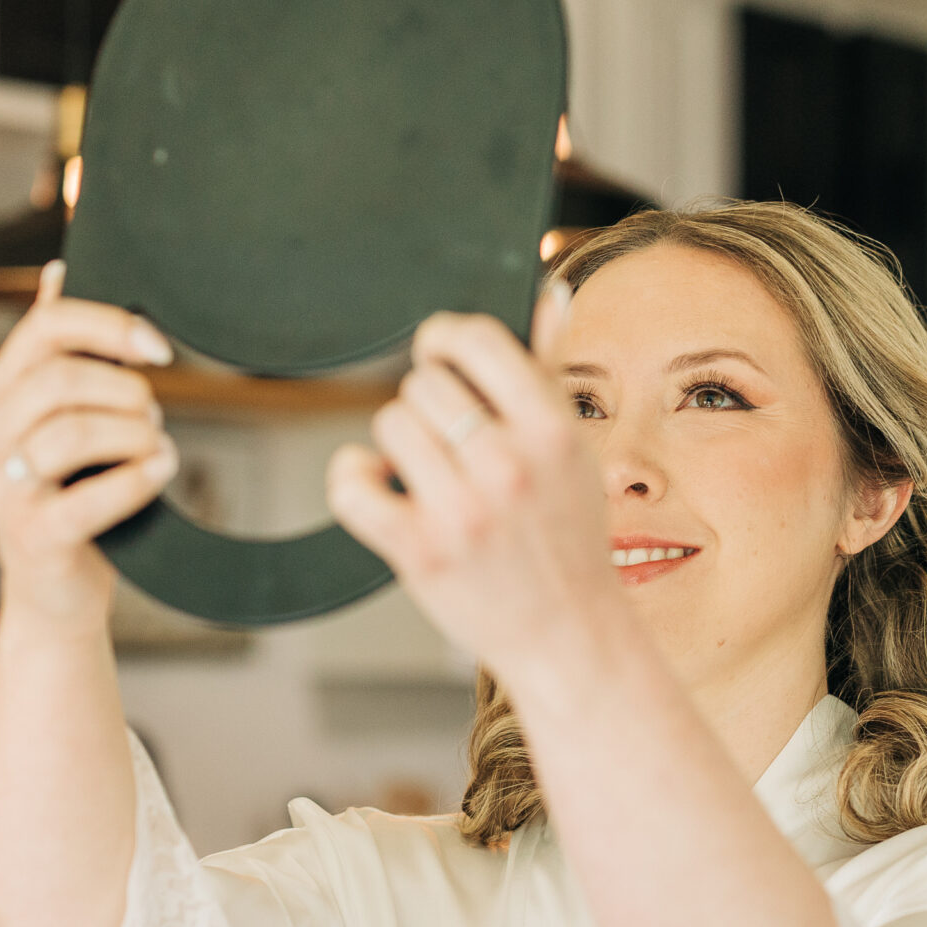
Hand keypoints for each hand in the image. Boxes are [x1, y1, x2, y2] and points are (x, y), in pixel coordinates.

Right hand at [0, 260, 179, 631]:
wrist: (59, 593)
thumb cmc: (74, 495)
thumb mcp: (66, 416)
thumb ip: (60, 348)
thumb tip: (57, 268)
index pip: (46, 328)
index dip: (110, 326)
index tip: (159, 347)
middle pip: (62, 378)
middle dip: (126, 392)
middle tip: (153, 417)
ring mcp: (2, 489)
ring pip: (77, 431)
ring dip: (137, 434)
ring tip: (156, 448)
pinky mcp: (33, 537)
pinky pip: (92, 497)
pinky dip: (139, 479)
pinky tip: (161, 472)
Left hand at [326, 285, 620, 684]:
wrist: (568, 634)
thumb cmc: (567, 538)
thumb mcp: (574, 450)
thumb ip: (550, 370)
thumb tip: (550, 292)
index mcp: (552, 431)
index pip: (475, 339)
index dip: (445, 339)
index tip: (440, 355)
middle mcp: (507, 466)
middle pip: (424, 382)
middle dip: (430, 405)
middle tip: (450, 442)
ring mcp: (461, 512)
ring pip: (389, 423)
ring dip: (400, 444)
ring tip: (430, 475)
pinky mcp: (418, 551)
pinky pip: (351, 482)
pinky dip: (355, 479)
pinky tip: (381, 489)